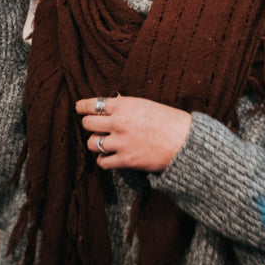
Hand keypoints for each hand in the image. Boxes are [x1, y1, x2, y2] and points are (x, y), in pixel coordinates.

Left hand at [76, 96, 191, 172]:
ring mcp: (121, 142)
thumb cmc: (170, 121)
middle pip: (88, 124)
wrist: (186, 143)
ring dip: (95, 143)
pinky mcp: (125, 160)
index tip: (78, 108)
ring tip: (103, 143)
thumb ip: (125, 105)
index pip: (93, 104)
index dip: (82, 107)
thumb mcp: (146, 105)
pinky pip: (102, 162)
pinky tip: (109, 157)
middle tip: (93, 126)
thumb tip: (110, 102)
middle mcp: (119, 122)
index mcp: (124, 104)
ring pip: (91, 143)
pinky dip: (103, 160)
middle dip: (89, 125)